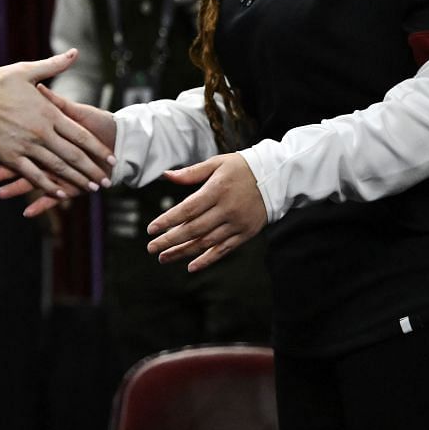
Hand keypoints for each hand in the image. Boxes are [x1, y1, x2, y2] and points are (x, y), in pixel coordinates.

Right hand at [0, 50, 112, 201]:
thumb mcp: (26, 70)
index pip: (81, 135)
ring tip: (90, 189)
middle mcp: (41, 132)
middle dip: (92, 170)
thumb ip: (54, 66)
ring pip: (57, 168)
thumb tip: (74, 53)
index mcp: (48, 112)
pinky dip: (48, 186)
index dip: (97, 148)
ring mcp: (26, 146)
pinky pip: (33, 175)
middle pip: (74, 156)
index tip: (110, 158)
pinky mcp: (10, 156)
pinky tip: (59, 193)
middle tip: (106, 181)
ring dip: (76, 180)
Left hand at [147, 153, 266, 271]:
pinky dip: (208, 259)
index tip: (151, 230)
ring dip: (184, 252)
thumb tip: (166, 175)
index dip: (168, 221)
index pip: (187, 210)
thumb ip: (191, 172)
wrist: (277, 178)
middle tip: (151, 248)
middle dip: (170, 240)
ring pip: (206, 242)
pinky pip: (224, 250)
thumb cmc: (241, 168)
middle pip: (194, 229)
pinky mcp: (246, 233)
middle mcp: (226, 209)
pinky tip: (191, 266)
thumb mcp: (216, 163)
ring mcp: (237, 224)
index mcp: (216, 190)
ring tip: (164, 258)